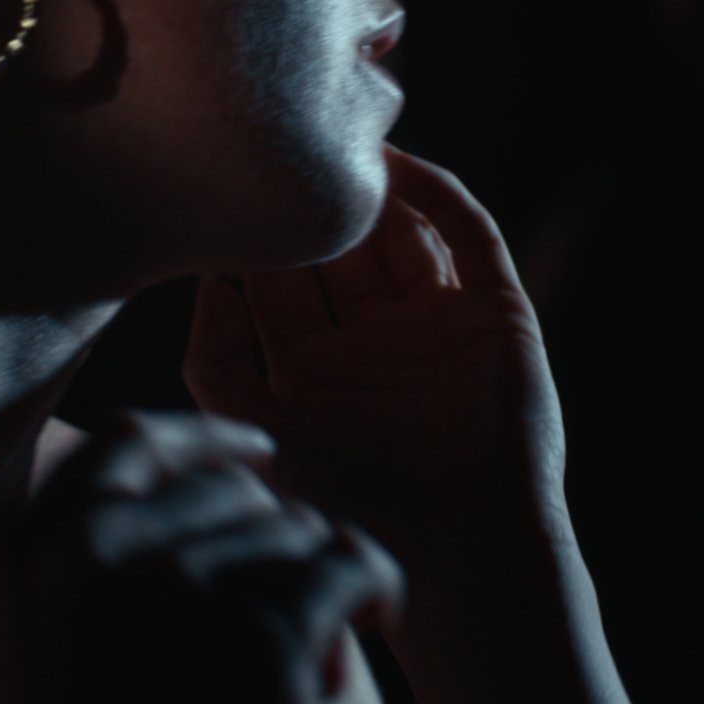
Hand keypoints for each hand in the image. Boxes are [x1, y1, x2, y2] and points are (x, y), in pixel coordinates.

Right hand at [0, 410, 405, 703]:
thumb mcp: (50, 661)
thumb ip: (87, 570)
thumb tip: (186, 469)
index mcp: (25, 550)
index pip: (127, 446)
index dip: (204, 442)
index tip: (258, 453)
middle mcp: (92, 545)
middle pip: (227, 491)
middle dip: (273, 542)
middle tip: (293, 611)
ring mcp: (176, 579)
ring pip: (295, 527)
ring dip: (318, 584)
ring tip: (316, 660)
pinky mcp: (263, 625)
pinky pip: (349, 562)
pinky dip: (375, 588)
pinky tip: (378, 616)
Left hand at [183, 144, 571, 575]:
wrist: (457, 561)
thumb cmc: (349, 513)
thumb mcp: (256, 434)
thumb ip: (215, 364)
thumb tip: (207, 275)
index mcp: (315, 376)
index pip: (274, 288)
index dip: (250, 240)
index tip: (219, 188)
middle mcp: (374, 347)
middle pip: (334, 253)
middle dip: (306, 207)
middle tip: (275, 150)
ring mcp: (437, 329)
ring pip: (397, 235)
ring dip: (368, 190)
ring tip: (332, 142)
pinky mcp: (496, 318)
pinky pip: (469, 238)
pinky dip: (437, 195)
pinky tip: (396, 164)